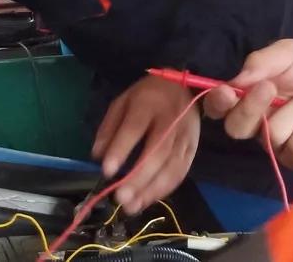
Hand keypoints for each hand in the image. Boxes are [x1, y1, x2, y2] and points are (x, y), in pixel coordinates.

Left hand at [92, 75, 199, 214]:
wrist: (182, 86)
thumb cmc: (147, 95)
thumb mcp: (122, 102)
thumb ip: (109, 128)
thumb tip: (98, 156)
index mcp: (149, 103)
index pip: (135, 127)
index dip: (121, 149)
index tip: (107, 171)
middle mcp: (171, 119)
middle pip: (157, 151)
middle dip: (138, 177)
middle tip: (120, 197)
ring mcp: (185, 135)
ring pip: (172, 166)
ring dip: (151, 190)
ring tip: (132, 207)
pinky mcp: (193, 147)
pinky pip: (181, 172)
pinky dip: (165, 189)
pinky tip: (148, 200)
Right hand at [203, 40, 292, 170]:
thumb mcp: (288, 52)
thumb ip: (260, 63)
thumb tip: (235, 82)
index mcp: (248, 96)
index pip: (220, 108)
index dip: (217, 103)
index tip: (227, 91)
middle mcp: (258, 123)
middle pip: (236, 128)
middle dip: (251, 108)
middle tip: (269, 87)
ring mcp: (278, 143)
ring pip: (273, 135)